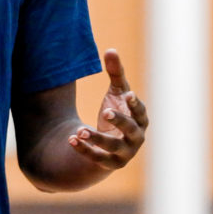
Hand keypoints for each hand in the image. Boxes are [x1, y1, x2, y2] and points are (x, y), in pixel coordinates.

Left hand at [68, 49, 147, 169]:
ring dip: (97, 139)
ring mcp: (124, 153)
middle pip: (130, 130)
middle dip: (119, 121)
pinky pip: (97, 159)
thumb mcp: (116, 93)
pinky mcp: (109, 164)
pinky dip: (84, 150)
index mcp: (140, 120)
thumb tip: (110, 49)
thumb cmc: (116, 112)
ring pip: (112, 148)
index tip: (128, 94)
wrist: (108, 145)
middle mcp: (136, 138)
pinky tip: (71, 139)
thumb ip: (115, 73)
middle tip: (105, 111)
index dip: (135, 104)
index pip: (141, 112)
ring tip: (81, 130)